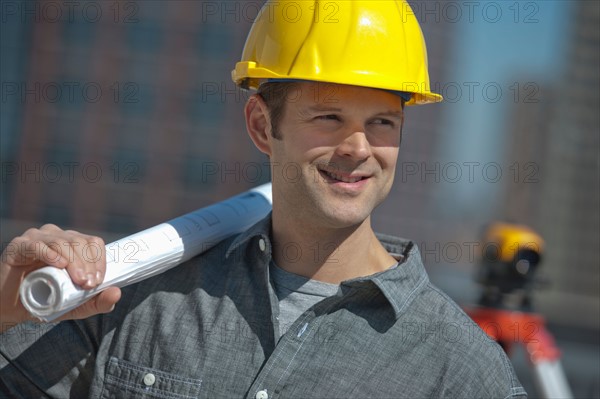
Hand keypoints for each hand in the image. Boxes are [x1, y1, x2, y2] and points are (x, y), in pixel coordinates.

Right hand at [0, 224, 120, 332]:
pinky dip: (50, 253)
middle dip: (88, 264)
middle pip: (80, 242)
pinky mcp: (20, 246)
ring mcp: (37, 238)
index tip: (98, 282)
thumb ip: (97, 302)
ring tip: (78, 281)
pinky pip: (37, 244)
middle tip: (88, 285)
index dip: (100, 260)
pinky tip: (58, 265)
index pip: (93, 243)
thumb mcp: (75, 306)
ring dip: (74, 261)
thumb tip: (117, 292)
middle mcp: (56, 236)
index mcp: (72, 245)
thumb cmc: (43, 301)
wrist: (8, 309)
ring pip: (62, 242)